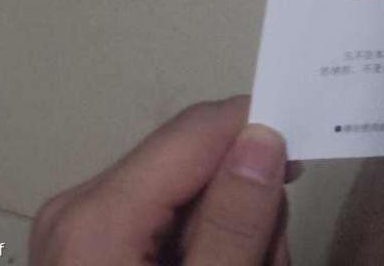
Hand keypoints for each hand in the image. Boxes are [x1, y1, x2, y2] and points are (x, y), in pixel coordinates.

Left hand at [30, 95, 299, 264]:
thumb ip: (231, 226)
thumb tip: (263, 137)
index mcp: (96, 214)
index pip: (198, 130)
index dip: (262, 131)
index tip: (307, 162)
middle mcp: (79, 206)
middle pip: (197, 163)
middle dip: (247, 205)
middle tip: (268, 259)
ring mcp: (77, 231)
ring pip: (188, 193)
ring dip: (229, 230)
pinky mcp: (85, 251)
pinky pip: (163, 221)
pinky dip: (200, 245)